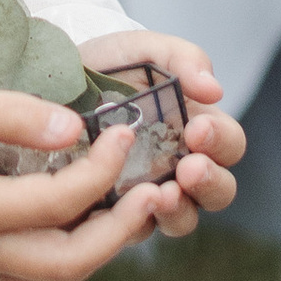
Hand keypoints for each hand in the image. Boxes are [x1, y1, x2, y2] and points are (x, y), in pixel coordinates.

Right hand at [0, 87, 175, 280]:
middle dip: (120, 230)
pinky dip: (74, 255)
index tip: (123, 134)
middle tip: (152, 192)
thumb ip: (17, 115)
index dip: (101, 169)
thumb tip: (78, 129)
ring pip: (57, 280)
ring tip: (131, 210)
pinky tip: (90, 221)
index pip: (57, 203)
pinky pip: (38, 277)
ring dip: (102, 250)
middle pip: (68, 263)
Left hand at [79, 30, 245, 239]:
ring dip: (180, 209)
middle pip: (219, 190)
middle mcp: (180, 166)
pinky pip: (135, 230)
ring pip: (184, 218)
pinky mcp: (116, 214)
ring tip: (164, 194)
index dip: (220, 140)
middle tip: (190, 167)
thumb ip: (181, 57)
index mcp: (196, 128)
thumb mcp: (141, 50)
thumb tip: (214, 88)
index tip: (198, 128)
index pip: (229, 144)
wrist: (51, 86)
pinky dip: (135, 222)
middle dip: (210, 180)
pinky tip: (124, 208)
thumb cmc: (107, 67)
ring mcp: (150, 193)